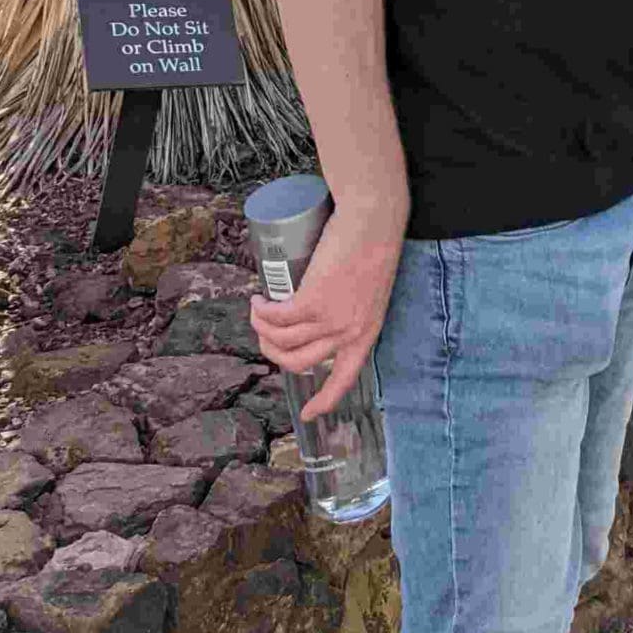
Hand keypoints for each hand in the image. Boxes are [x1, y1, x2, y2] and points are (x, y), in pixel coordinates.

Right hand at [248, 208, 404, 422]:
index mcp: (367, 332)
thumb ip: (354, 306)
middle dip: (274, 352)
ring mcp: (331, 319)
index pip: (345, 378)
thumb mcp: (371, 288)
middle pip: (300, 362)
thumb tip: (322, 314)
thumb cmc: (375, 243)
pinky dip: (261, 313)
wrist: (374, 217)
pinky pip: (277, 318)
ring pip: (284, 341)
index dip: (325, 399)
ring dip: (262, 330)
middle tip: (265, 332)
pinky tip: (257, 301)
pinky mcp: (313, 301)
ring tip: (258, 311)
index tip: (309, 414)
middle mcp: (349, 333)